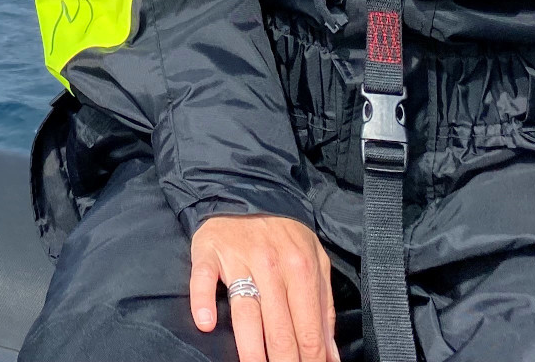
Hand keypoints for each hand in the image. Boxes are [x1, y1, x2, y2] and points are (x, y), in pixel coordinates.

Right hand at [190, 213, 338, 361]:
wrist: (244, 189)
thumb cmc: (284, 233)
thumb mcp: (315, 260)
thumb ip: (324, 307)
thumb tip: (330, 356)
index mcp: (301, 269)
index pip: (307, 328)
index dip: (309, 360)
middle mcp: (271, 265)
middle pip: (278, 327)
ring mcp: (238, 258)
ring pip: (245, 311)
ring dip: (250, 348)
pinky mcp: (208, 252)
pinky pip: (204, 280)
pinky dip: (203, 300)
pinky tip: (206, 323)